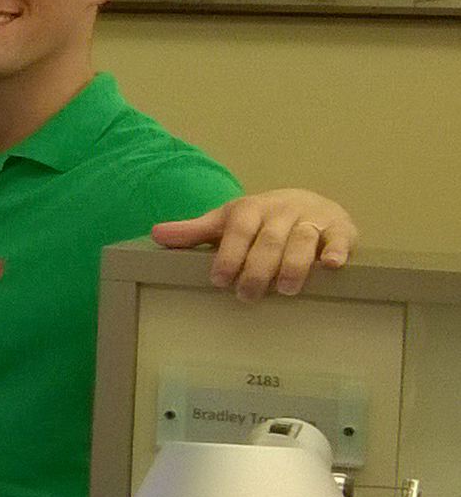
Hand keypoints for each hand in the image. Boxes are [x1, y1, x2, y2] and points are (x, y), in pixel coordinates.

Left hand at [152, 187, 356, 299]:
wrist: (308, 201)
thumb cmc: (259, 219)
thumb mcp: (226, 221)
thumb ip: (194, 231)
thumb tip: (156, 235)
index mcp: (251, 209)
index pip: (238, 230)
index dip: (229, 254)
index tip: (219, 280)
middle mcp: (282, 211)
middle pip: (269, 239)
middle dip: (258, 268)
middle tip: (248, 295)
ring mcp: (312, 219)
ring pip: (302, 240)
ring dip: (294, 264)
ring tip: (286, 289)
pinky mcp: (340, 229)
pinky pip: (339, 239)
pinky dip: (336, 251)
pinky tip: (331, 266)